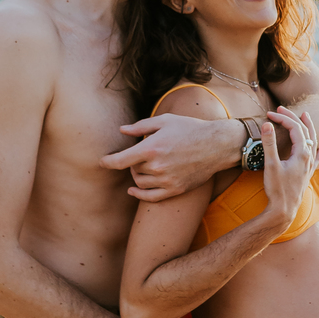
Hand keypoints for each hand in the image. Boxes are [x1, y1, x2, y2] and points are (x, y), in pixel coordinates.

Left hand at [101, 112, 242, 200]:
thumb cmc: (190, 128)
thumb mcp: (165, 120)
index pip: (120, 161)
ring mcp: (166, 180)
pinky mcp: (175, 189)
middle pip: (132, 169)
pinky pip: (150, 197)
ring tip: (147, 164)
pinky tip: (134, 190)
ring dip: (138, 175)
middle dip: (133, 162)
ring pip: (140, 183)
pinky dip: (139, 194)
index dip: (108, 162)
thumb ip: (140, 126)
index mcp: (152, 148)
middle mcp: (157, 166)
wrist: (217, 145)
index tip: (101, 162)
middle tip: (144, 152)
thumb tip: (122, 130)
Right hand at [261, 106, 318, 226]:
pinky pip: (316, 158)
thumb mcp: (270, 165)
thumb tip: (268, 124)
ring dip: (308, 127)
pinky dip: (318, 150)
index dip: (282, 119)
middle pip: (304, 132)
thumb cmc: (277, 189)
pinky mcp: (307, 174)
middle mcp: (309, 158)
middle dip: (293, 118)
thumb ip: (269, 143)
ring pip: (313, 141)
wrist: (283, 210)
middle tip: (281, 109)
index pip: (294, 128)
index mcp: (301, 154)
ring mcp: (309, 166)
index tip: (269, 114)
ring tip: (305, 116)